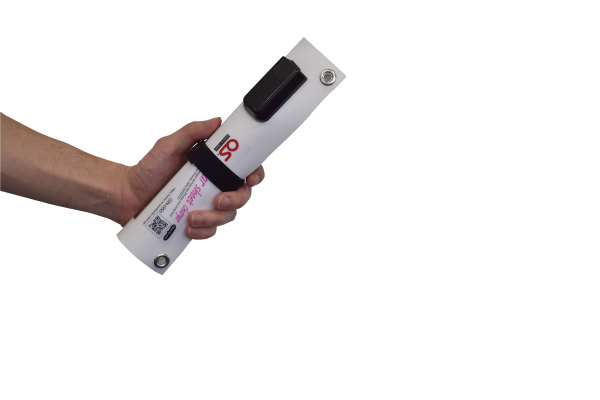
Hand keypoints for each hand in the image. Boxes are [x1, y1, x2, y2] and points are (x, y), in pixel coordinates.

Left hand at [116, 118, 264, 239]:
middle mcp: (215, 186)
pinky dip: (203, 232)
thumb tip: (216, 121)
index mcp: (215, 167)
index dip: (256, 174)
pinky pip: (210, 232)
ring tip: (192, 217)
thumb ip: (192, 132)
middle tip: (218, 200)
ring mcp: (207, 207)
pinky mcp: (197, 224)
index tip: (250, 178)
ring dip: (214, 219)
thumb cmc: (148, 169)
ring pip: (227, 216)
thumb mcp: (169, 145)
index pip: (245, 170)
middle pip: (242, 196)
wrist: (127, 195)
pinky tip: (189, 228)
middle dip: (235, 200)